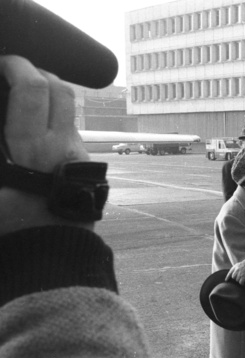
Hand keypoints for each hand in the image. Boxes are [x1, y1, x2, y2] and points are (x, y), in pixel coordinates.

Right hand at [0, 56, 91, 234]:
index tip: (1, 62)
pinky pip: (70, 133)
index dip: (16, 65)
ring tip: (22, 100)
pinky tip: (33, 133)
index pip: (34, 89)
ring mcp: (79, 156)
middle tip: (13, 73)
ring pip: (69, 111)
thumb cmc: (12, 228)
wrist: (53, 259)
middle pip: (60, 90)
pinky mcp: (88, 169)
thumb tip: (3, 135)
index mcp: (33, 148)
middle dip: (36, 72)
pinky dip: (53, 122)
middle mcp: (63, 146)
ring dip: (47, 96)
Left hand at [226, 261, 244, 284]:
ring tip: (243, 280)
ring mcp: (240, 273)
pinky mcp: (243, 276)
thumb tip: (234, 274)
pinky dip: (242, 283)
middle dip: (236, 278)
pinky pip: (240, 282)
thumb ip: (237, 268)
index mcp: (235, 266)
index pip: (230, 272)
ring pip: (237, 280)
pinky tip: (243, 283)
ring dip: (240, 280)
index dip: (227, 277)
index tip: (226, 280)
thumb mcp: (241, 264)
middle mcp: (237, 270)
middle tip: (240, 278)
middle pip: (233, 277)